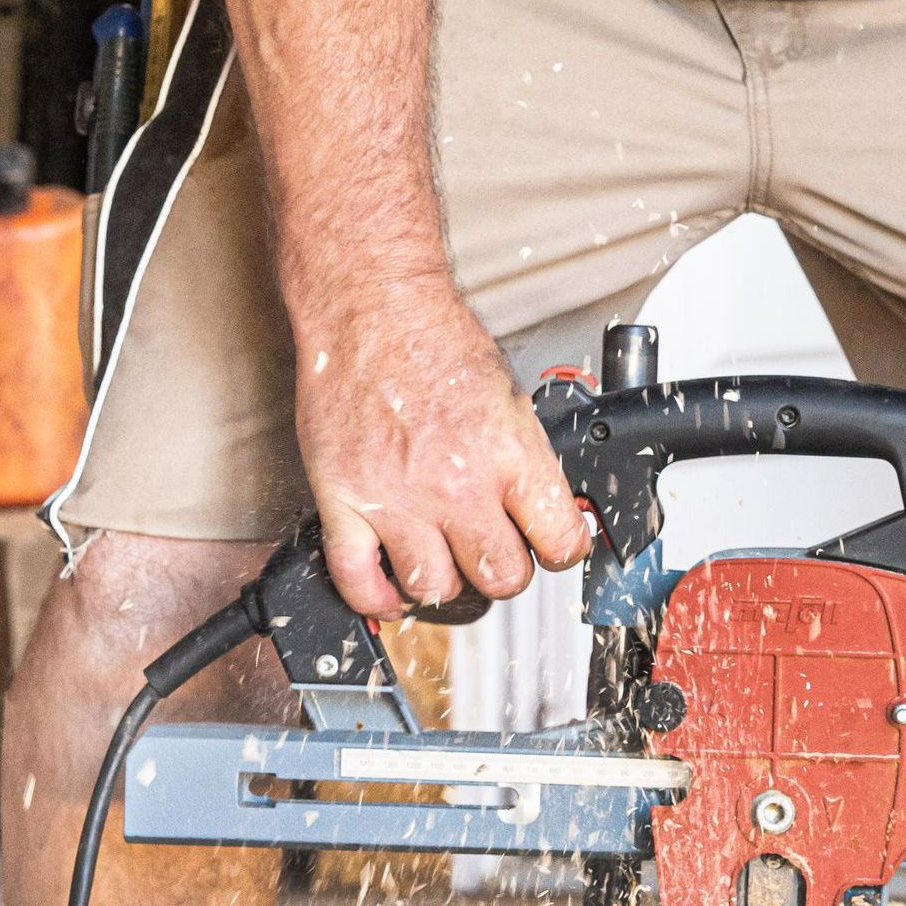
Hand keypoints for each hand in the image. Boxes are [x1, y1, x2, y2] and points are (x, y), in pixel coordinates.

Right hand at [294, 281, 591, 615]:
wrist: (370, 306)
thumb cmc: (434, 338)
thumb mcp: (508, 396)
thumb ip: (523, 457)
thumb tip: (544, 504)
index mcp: (508, 454)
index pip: (559, 541)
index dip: (561, 550)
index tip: (552, 545)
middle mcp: (456, 483)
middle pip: (500, 578)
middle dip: (505, 574)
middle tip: (496, 554)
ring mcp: (397, 498)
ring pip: (434, 589)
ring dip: (446, 586)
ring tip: (445, 563)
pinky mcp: (344, 500)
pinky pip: (357, 579)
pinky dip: (377, 599)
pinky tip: (391, 592)